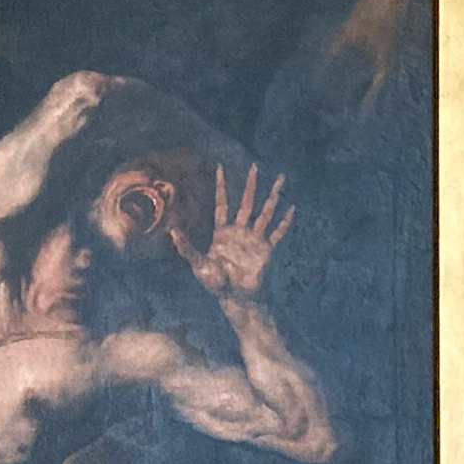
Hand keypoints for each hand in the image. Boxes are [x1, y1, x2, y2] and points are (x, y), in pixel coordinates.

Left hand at [170, 163, 294, 301]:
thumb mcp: (198, 264)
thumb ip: (187, 248)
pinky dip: (284, 222)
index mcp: (222, 232)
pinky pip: (277, 233)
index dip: (221, 186)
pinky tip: (292, 208)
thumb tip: (172, 232)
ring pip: (265, 212)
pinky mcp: (266, 249)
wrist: (235, 296)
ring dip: (272, 196)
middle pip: (246, 202)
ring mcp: (254, 238)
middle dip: (250, 185)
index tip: (220, 168)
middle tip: (254, 166)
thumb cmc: (214, 282)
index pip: (222, 204)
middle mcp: (239, 231)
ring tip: (280, 179)